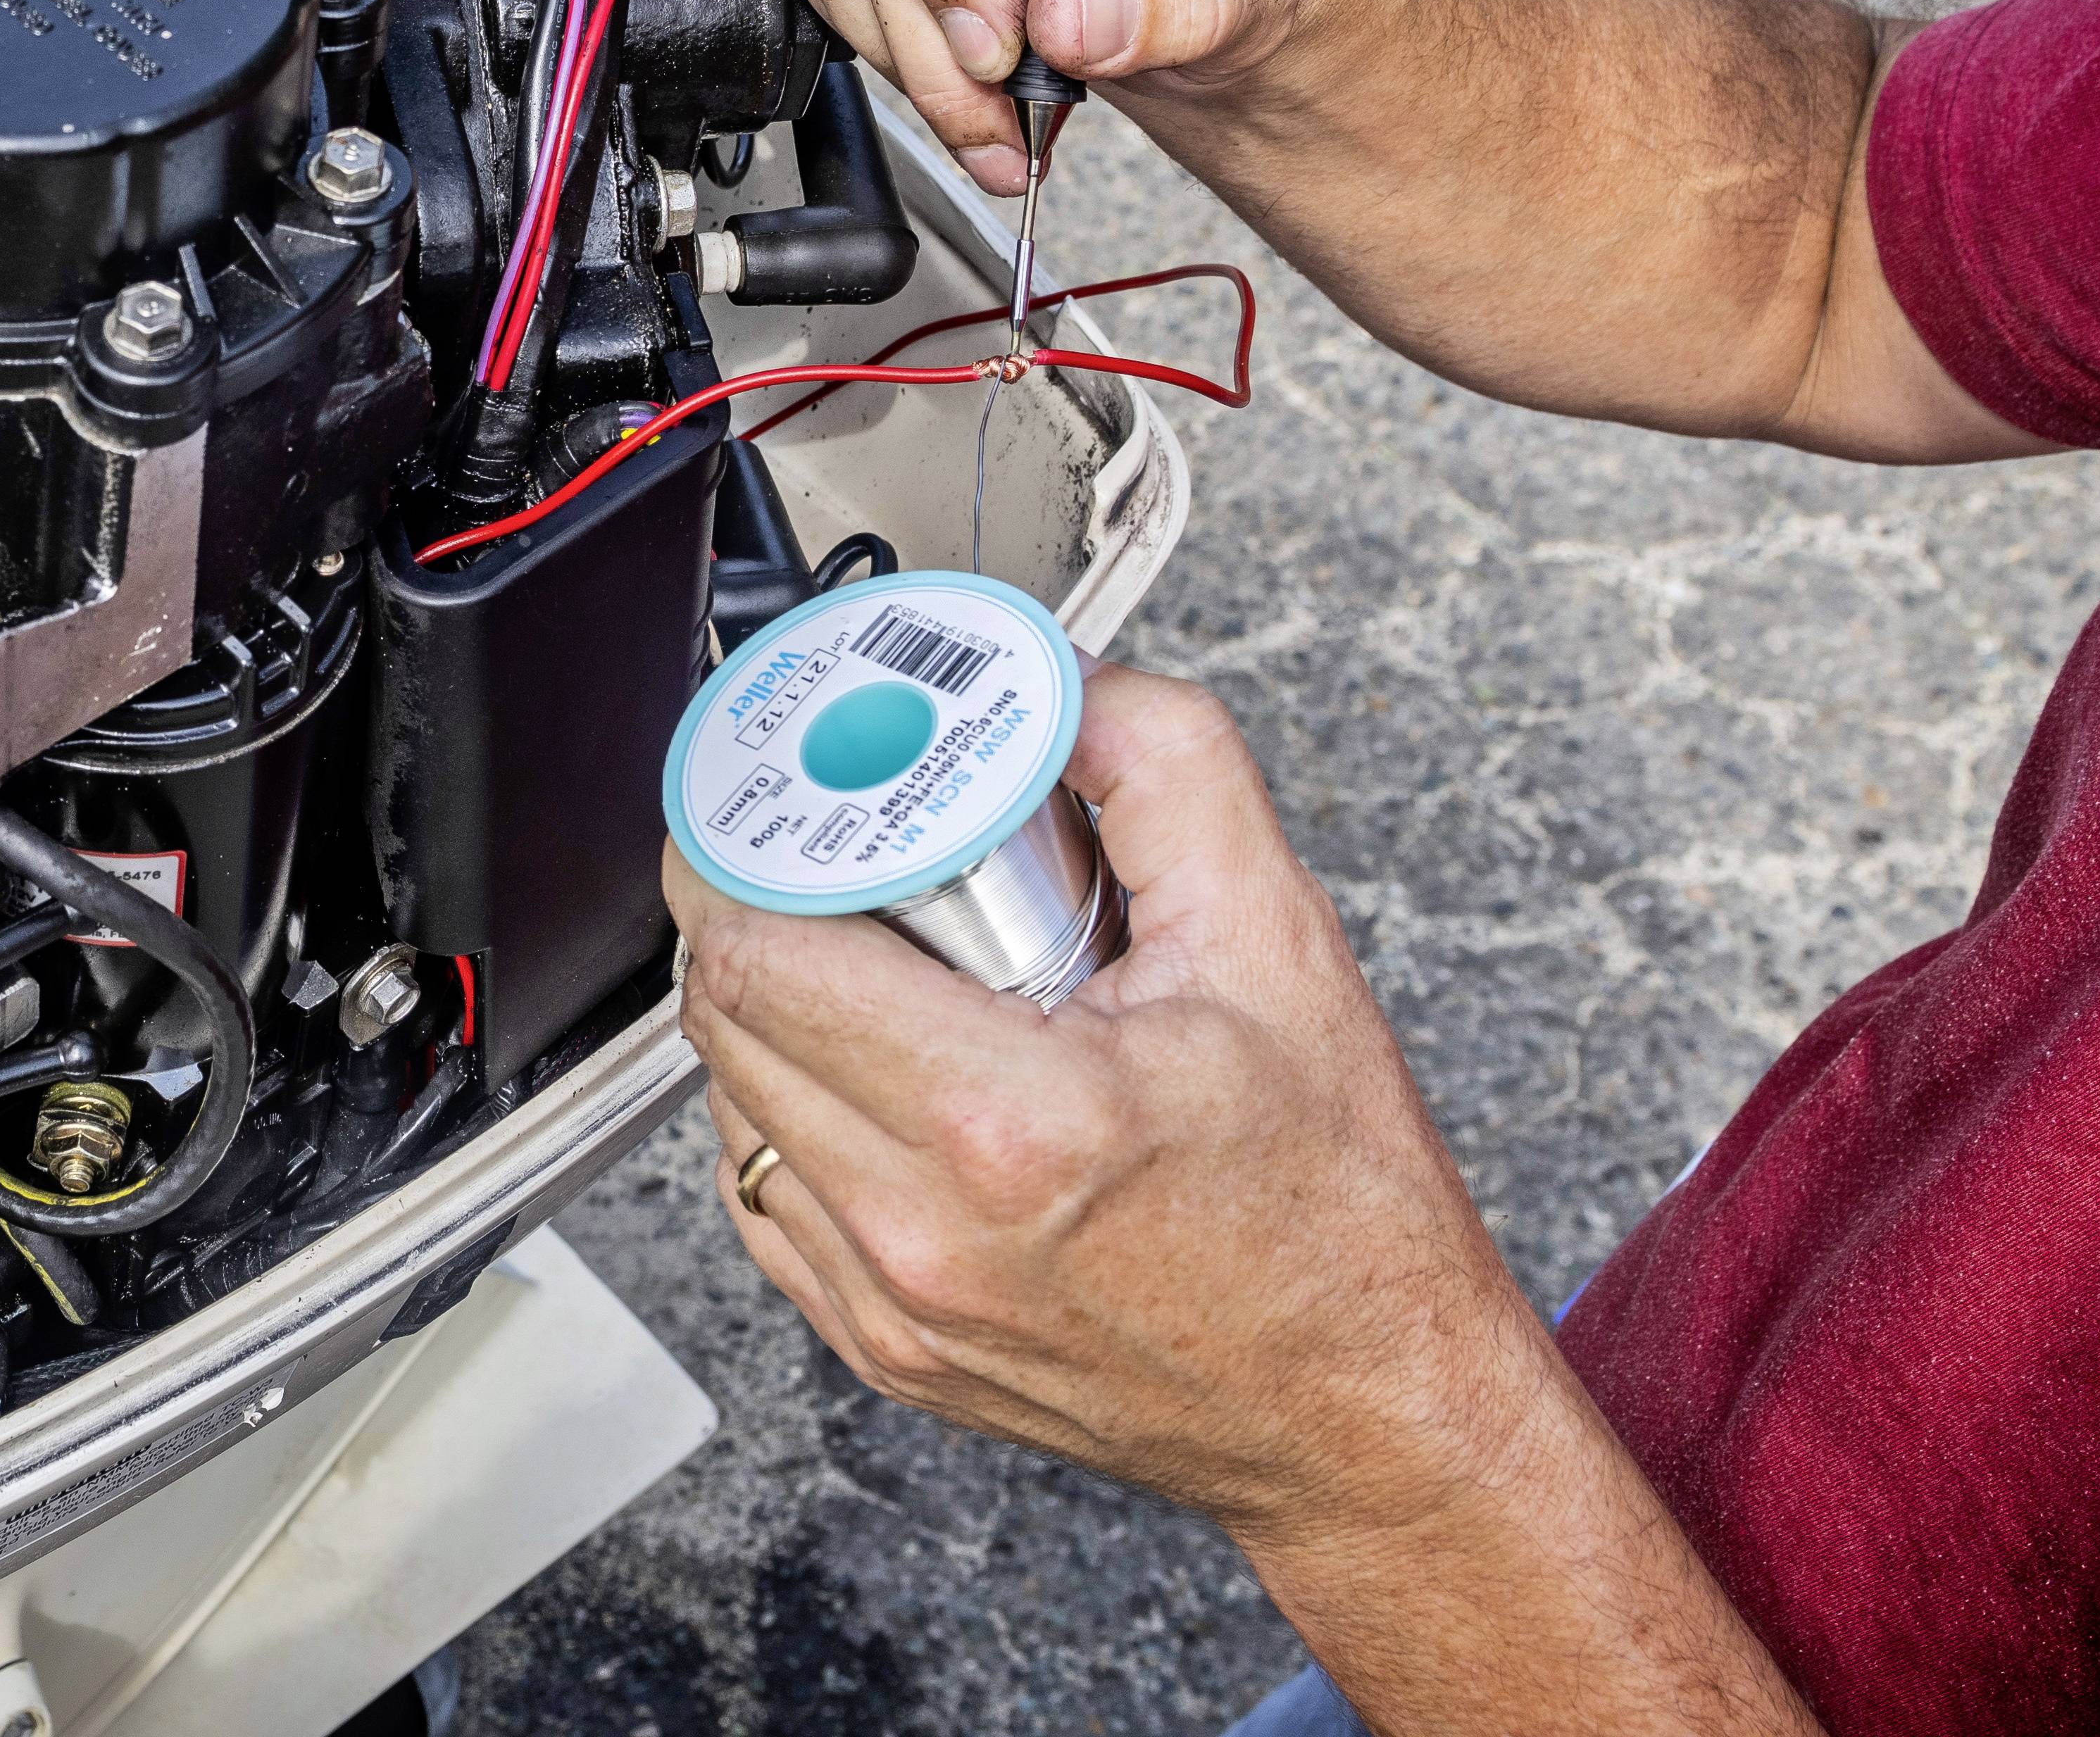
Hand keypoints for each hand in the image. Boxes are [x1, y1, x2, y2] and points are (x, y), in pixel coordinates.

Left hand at [666, 662, 1540, 1548]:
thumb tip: (1053, 686)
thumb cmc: (1341, 1207)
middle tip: (840, 865)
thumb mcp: (1277, 935)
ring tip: (886, 971)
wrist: (1375, 1412)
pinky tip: (890, 1078)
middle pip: (724, 1017)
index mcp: (1006, 1124)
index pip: (761, 954)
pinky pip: (766, 1196)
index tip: (783, 800)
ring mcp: (889, 1307)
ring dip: (776, 1014)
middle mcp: (922, 1231)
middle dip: (762, 911)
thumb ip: (1160, 764)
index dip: (746, 851)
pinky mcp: (882, 1351)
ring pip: (730, 1106)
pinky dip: (796, 1117)